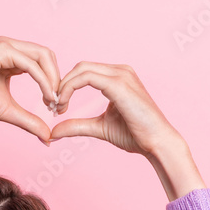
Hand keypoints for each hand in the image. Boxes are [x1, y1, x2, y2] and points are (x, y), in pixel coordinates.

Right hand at [0, 36, 61, 143]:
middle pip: (48, 56)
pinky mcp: (1, 50)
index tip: (55, 106)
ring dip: (53, 80)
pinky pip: (31, 64)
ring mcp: (6, 46)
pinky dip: (42, 80)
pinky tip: (46, 97)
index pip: (44, 62)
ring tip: (53, 102)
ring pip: (43, 56)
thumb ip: (29, 121)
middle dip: (58, 80)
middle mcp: (11, 47)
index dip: (54, 83)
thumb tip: (48, 137)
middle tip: (58, 105)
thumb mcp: (8, 111)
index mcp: (12, 57)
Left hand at [49, 62, 186, 156]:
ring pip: (81, 69)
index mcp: (117, 78)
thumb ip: (77, 126)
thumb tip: (53, 132)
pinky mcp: (119, 84)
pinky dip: (69, 89)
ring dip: (63, 86)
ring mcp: (121, 75)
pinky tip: (63, 105)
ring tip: (57, 107)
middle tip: (52, 107)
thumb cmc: (135, 135)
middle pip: (80, 67)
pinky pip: (86, 77)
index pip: (84, 72)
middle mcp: (120, 71)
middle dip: (61, 84)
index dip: (65, 86)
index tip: (56, 107)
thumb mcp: (99, 127)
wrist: (157, 143)